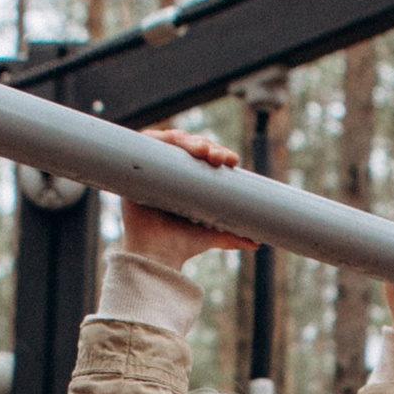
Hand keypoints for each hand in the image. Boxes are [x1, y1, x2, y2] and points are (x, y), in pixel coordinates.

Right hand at [115, 124, 244, 274]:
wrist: (157, 257)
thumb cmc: (181, 246)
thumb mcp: (212, 235)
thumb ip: (232, 236)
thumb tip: (257, 243)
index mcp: (188, 182)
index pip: (205, 158)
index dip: (219, 153)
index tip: (232, 161)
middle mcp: (170, 172)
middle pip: (191, 148)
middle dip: (209, 146)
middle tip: (221, 159)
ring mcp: (153, 168)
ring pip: (173, 143)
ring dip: (191, 141)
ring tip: (205, 151)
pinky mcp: (136, 168)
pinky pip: (148, 142)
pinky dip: (162, 137)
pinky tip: (176, 141)